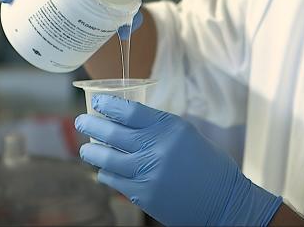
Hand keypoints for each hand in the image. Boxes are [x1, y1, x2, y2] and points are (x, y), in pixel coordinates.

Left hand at [75, 95, 281, 225]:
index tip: (98, 102)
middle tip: (81, 121)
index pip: (130, 111)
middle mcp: (157, 148)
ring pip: (106, 159)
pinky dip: (106, 173)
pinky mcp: (142, 195)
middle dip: (91, 125)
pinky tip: (104, 170)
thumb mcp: (186, 135)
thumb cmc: (207, 165)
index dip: (109, 105)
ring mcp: (148, 173)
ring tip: (86, 148)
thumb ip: (157, 128)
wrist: (222, 200)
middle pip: (113, 133)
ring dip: (92, 152)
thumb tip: (126, 120)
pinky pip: (114, 180)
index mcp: (171, 128)